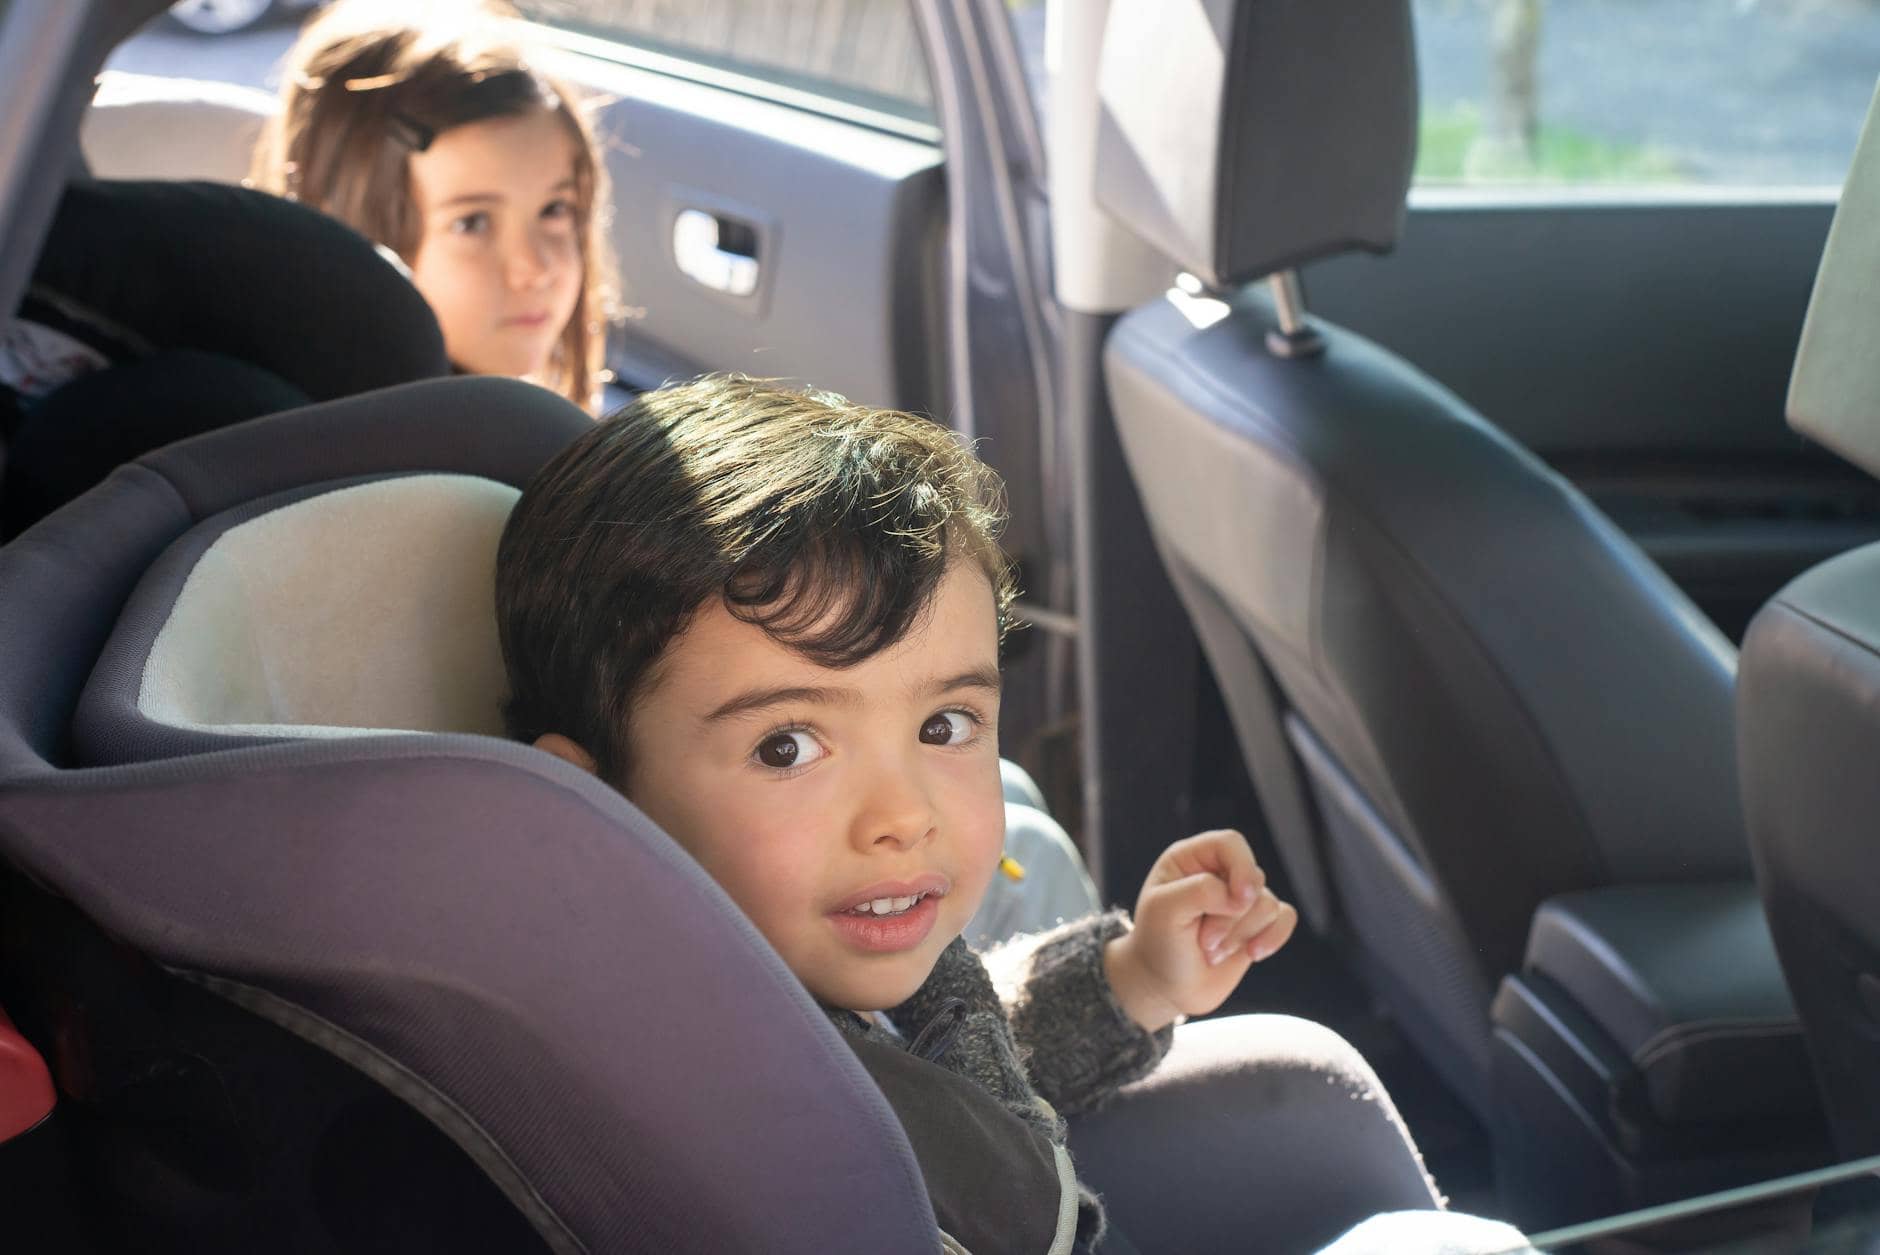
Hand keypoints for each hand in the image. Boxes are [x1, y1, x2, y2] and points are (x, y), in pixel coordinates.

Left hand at [1102, 829, 1297, 1031]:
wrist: (1166, 988)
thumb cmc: (1158, 944)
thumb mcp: (1164, 911)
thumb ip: (1201, 890)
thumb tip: (1241, 896)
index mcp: (1191, 859)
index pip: (1230, 844)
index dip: (1241, 867)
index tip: (1239, 899)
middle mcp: (1218, 873)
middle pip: (1253, 878)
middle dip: (1232, 917)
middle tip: (1204, 940)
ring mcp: (1240, 899)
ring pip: (1269, 904)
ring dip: (1242, 935)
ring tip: (1213, 952)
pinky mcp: (1258, 924)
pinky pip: (1285, 918)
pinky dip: (1273, 937)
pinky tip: (1252, 953)